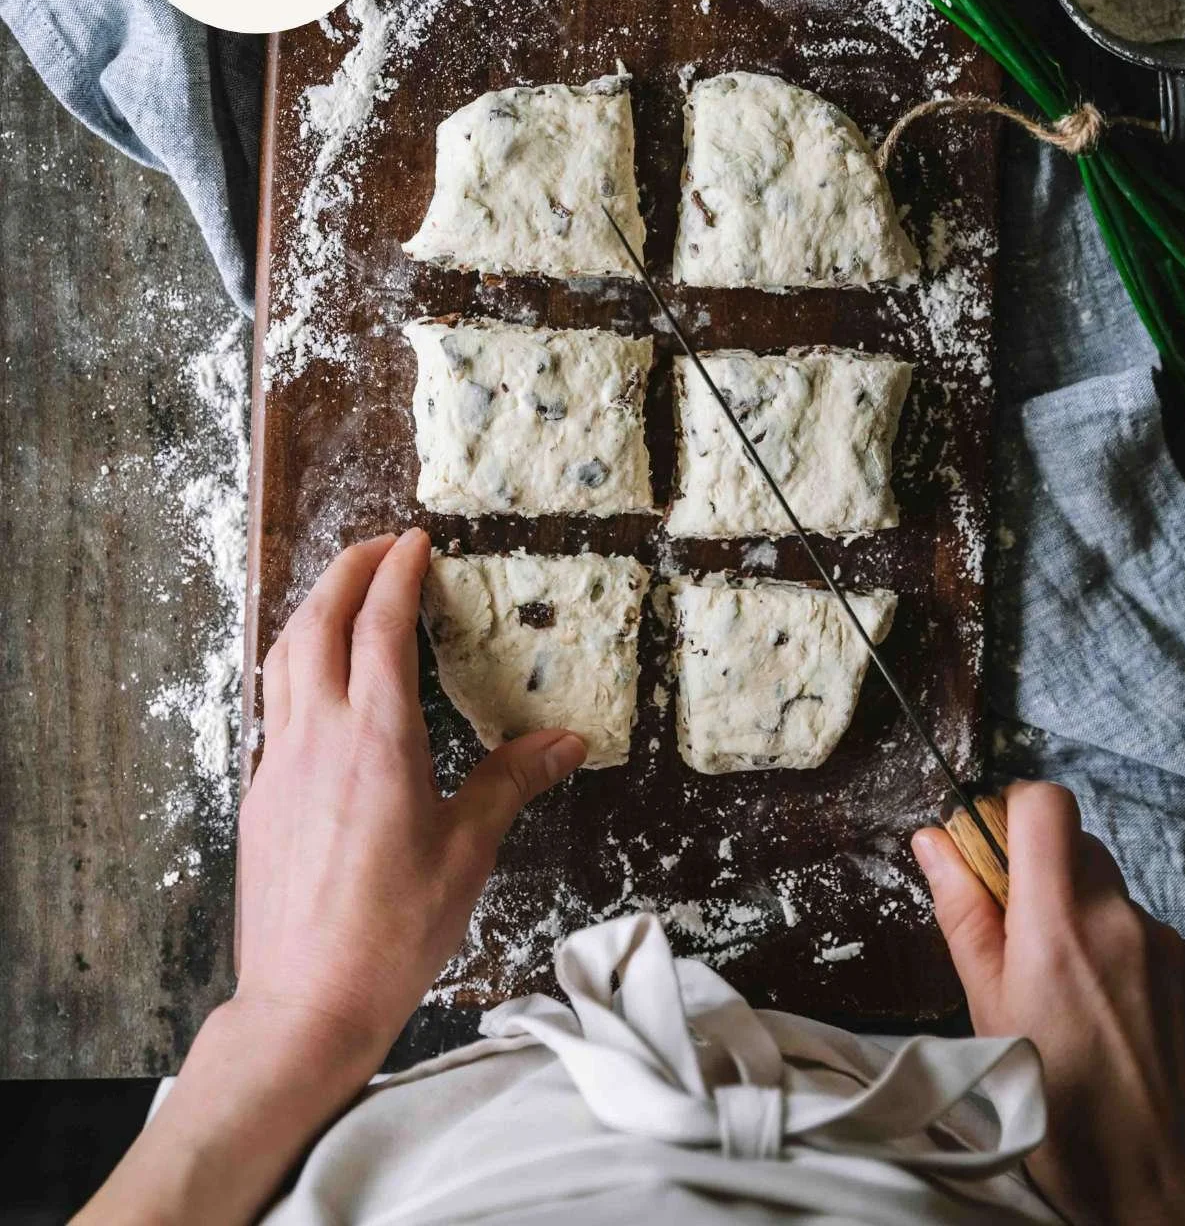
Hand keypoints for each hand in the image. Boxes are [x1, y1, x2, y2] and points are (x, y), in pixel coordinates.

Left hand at [236, 528, 584, 1067]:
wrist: (305, 1000)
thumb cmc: (394, 932)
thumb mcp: (468, 853)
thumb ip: (511, 782)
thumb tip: (565, 742)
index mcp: (378, 738)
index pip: (382, 625)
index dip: (398, 572)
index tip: (416, 541)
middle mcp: (320, 734)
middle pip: (318, 620)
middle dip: (347, 570)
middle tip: (379, 546)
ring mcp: (281, 760)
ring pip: (284, 655)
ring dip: (312, 608)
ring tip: (343, 593)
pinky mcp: (261, 791)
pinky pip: (273, 701)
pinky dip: (295, 662)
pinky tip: (316, 679)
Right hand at [913, 781, 1184, 1225]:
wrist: (1157, 1183)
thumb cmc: (1058, 1107)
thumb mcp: (985, 1006)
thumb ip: (963, 913)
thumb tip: (934, 842)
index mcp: (1059, 923)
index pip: (1044, 804)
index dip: (1011, 810)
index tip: (990, 848)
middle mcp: (1122, 920)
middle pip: (1077, 845)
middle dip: (1040, 871)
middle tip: (1017, 931)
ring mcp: (1169, 945)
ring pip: (1111, 895)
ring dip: (1082, 919)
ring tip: (1067, 993)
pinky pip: (1148, 936)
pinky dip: (1122, 956)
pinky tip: (1109, 1015)